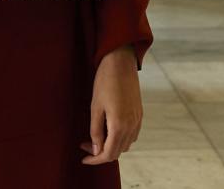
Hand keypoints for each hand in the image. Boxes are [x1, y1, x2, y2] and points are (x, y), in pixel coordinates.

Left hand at [81, 46, 141, 165]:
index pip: (108, 154)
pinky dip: (119, 138)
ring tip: (94, 137)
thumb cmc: (105, 82)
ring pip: (125, 144)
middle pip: (117, 151)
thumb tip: (95, 149)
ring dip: (110, 146)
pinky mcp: (139, 114)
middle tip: (84, 145)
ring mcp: (137, 121)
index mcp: (119, 126)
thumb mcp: (95, 107)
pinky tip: (108, 130)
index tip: (83, 159)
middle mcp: (132, 127)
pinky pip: (131, 135)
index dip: (95, 160)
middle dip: (100, 153)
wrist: (121, 63)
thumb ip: (96, 130)